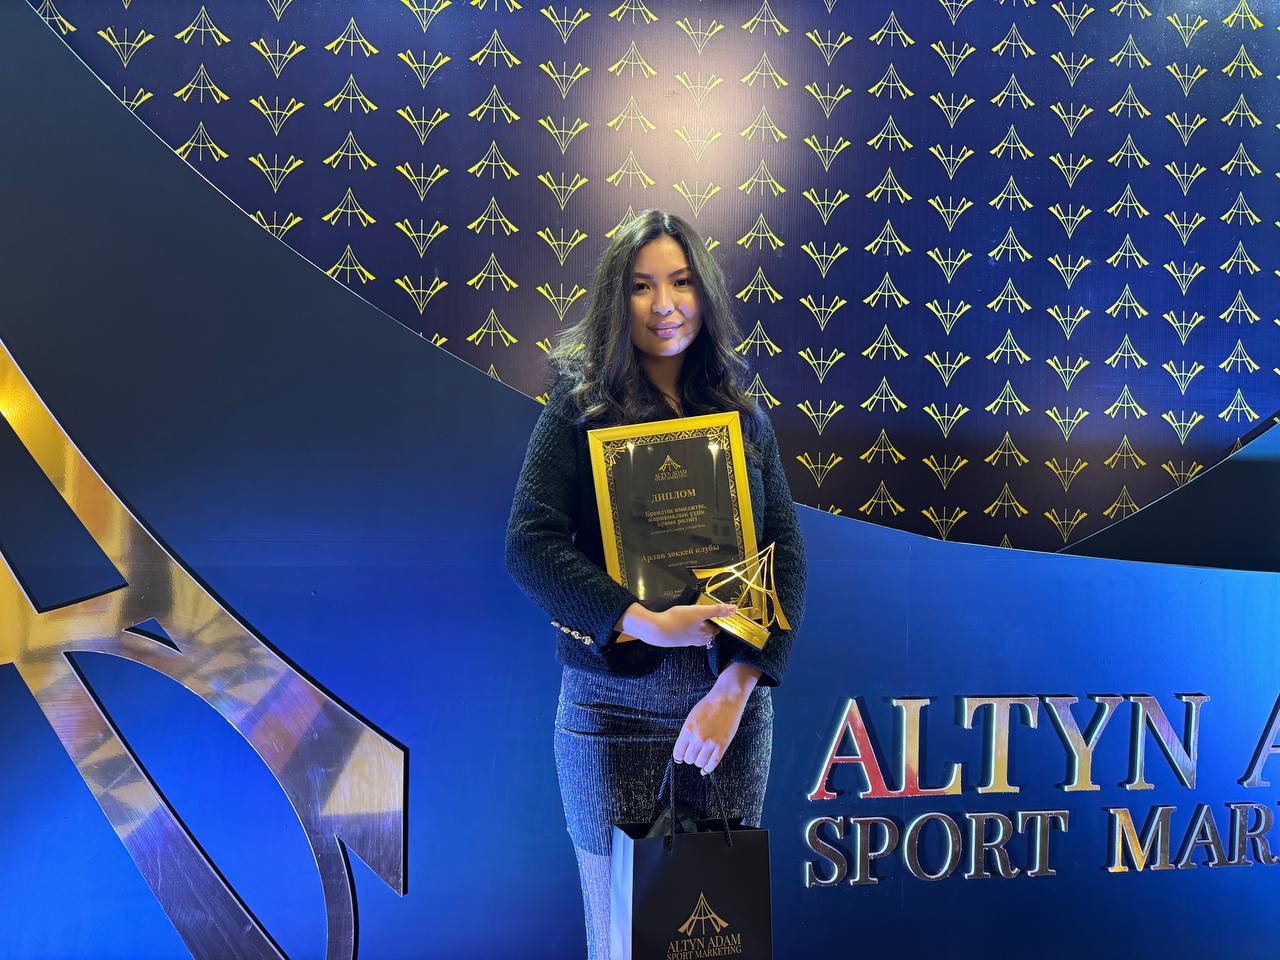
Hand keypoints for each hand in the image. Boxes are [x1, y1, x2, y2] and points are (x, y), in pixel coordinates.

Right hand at [615, 601, 736, 648]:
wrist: (657, 630)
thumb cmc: (679, 620)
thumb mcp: (699, 611)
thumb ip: (717, 610)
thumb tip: (734, 609)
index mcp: (706, 634)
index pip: (717, 627)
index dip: (716, 618)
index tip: (713, 610)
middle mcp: (698, 640)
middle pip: (707, 631)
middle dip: (707, 622)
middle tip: (702, 611)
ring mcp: (687, 641)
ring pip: (696, 633)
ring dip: (696, 625)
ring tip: (691, 615)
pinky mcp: (677, 639)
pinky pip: (685, 633)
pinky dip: (685, 627)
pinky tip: (680, 621)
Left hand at [674, 686, 750, 774]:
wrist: (726, 700)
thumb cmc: (708, 706)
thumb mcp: (691, 717)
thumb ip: (687, 733)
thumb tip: (683, 748)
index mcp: (687, 730)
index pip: (678, 752)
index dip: (678, 757)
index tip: (680, 758)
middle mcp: (697, 738)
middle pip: (689, 759)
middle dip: (690, 758)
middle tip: (693, 755)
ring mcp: (710, 743)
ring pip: (700, 763)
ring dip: (699, 762)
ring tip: (700, 758)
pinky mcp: (722, 746)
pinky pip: (713, 763)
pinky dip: (708, 769)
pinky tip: (705, 770)